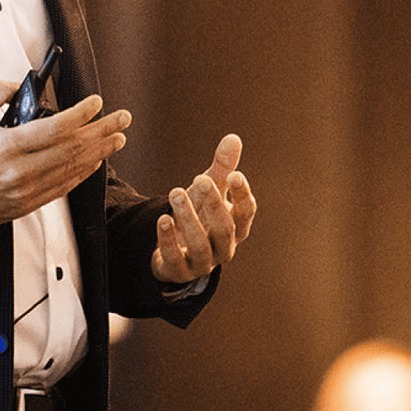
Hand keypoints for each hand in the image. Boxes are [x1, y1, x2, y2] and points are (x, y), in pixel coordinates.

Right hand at [0, 81, 130, 227]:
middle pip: (73, 149)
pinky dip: (83, 172)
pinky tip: (96, 160)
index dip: (82, 114)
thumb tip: (19, 86)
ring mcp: (25, 191)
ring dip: (100, 152)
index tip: (97, 103)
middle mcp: (19, 171)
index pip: (56, 128)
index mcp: (6, 147)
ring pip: (73, 169)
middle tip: (123, 118)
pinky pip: (63, 187)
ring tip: (117, 137)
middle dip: (103, 131)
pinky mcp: (27, 205)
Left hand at [152, 134, 255, 283]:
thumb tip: (233, 138)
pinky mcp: (178, 271)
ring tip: (175, 192)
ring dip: (189, 217)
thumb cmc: (199, 216)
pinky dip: (168, 239)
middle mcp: (224, 248)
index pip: (247, 213)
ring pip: (200, 244)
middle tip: (201, 179)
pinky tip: (162, 218)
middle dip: (214, 203)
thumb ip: (222, 168)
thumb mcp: (209, 191)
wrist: (174, 251)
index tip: (235, 175)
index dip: (242, 196)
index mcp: (236, 228)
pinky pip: (174, 258)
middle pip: (225, 229)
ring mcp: (202, 263)